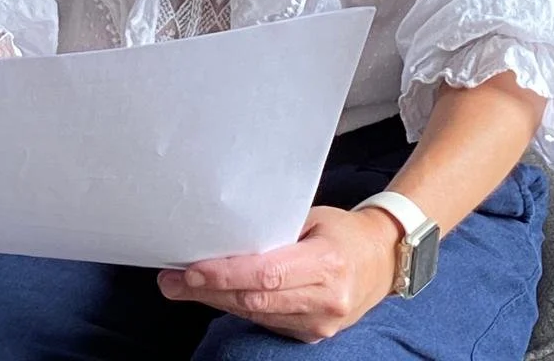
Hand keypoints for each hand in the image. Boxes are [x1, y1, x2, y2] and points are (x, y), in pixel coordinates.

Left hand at [157, 206, 403, 341]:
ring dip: (215, 301)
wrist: (382, 261)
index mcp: (327, 264)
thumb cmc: (342, 231)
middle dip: (208, 291)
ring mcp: (321, 323)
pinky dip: (238, 308)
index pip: (267, 274)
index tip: (191, 269)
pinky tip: (214, 295)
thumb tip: (222, 231)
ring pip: (257, 314)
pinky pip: (267, 322)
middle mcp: (325, 299)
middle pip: (255, 299)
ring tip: (181, 286)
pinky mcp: (313, 335)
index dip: (225, 275)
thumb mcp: (311, 218)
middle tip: (170, 280)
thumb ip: (273, 230)